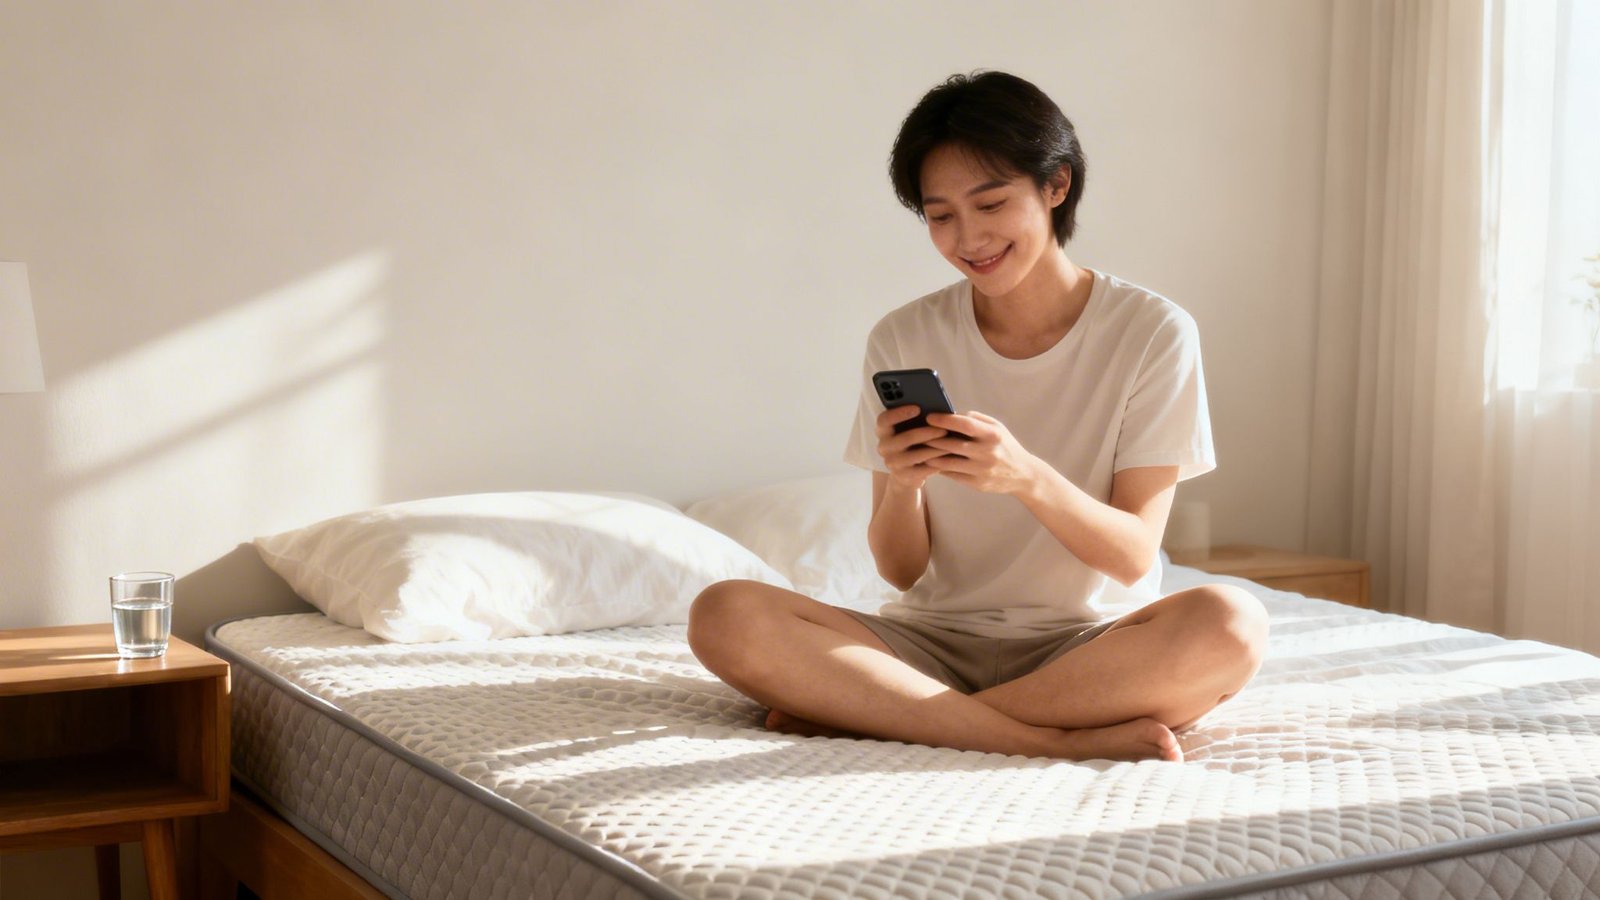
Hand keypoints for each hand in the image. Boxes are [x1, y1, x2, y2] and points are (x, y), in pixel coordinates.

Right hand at [875, 405, 951, 489]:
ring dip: (936, 448)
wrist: (906, 474)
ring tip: (951, 443)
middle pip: (906, 438)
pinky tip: (948, 457)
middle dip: (927, 433)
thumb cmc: (911, 445)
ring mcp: (892, 463)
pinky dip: (937, 462)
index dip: (899, 413)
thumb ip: (915, 420)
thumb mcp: (908, 430)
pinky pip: (923, 469)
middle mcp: (884, 447)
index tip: (917, 408)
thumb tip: (936, 410)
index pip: (884, 420)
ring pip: (917, 454)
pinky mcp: (903, 476)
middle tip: (944, 429)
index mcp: (883, 431)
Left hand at [922, 411, 1042, 495]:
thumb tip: (952, 414)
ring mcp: (982, 470)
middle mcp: (987, 453)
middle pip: (952, 444)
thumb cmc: (1006, 446)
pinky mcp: (977, 484)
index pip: (965, 424)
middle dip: (932, 438)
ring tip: (919, 448)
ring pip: (948, 462)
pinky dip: (940, 468)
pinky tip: (931, 461)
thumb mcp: (998, 428)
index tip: (929, 417)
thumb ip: (977, 419)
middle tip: (916, 433)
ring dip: (931, 455)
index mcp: (992, 435)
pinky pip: (952, 475)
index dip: (945, 420)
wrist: (1023, 475)